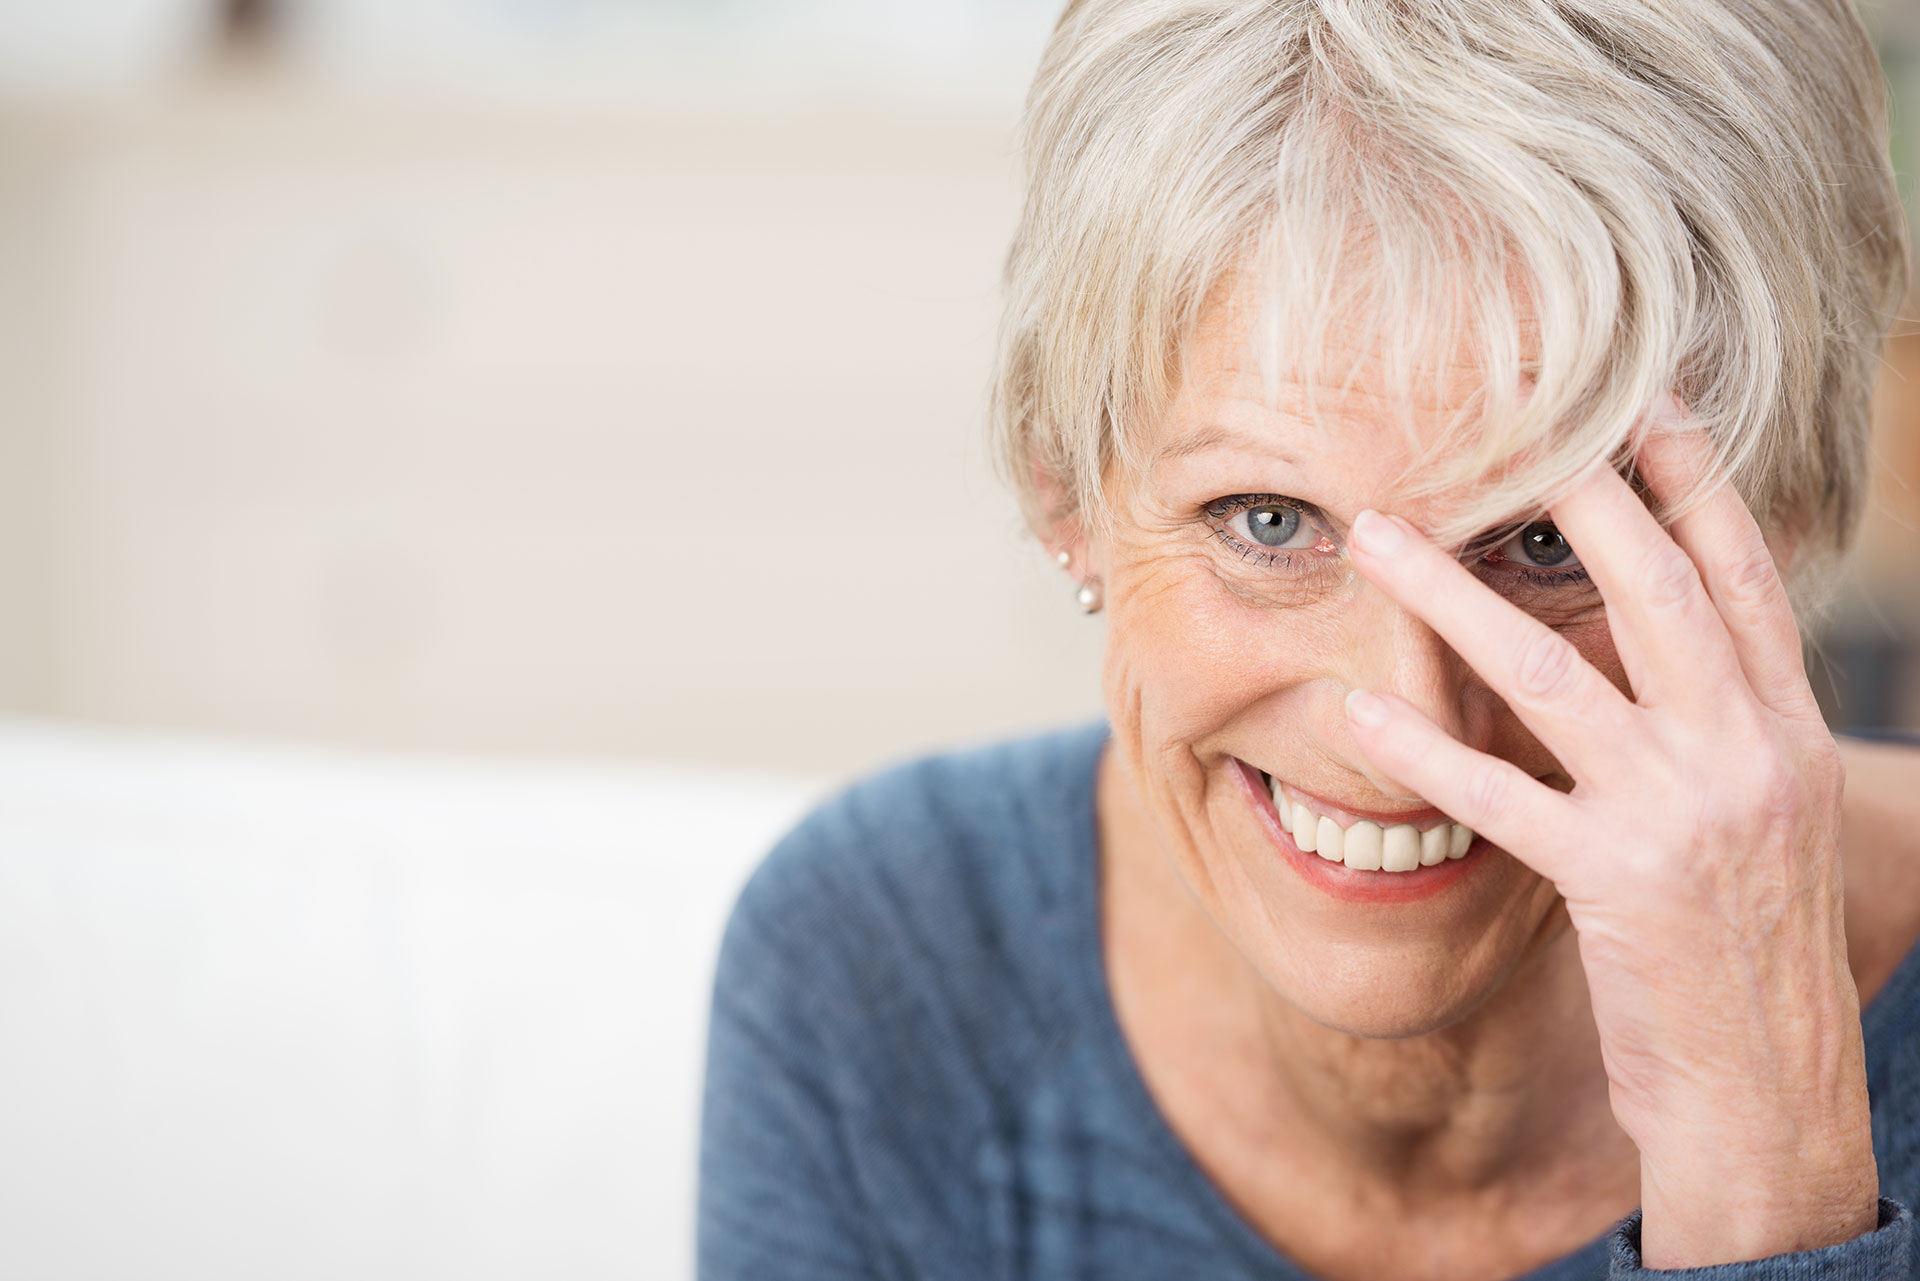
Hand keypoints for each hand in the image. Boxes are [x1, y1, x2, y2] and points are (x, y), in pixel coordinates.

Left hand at [1339, 403, 1878, 1266]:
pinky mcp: (1618, 881)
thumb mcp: (1764, 822)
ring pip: (1552, 669)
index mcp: (1787, 731)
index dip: (1692, 479)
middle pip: (1652, 586)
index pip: (1741, 574)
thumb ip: (1720, 729)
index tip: (1639, 400)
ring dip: (1451, 595)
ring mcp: (1684, 813)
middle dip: (1575, 494)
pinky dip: (1420, 749)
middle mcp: (1747, 752)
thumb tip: (1658, 653)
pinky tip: (1355, 710)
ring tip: (1379, 536)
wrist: (1771, 1095)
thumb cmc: (1747, 956)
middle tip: (1494, 421)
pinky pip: (1498, 795)